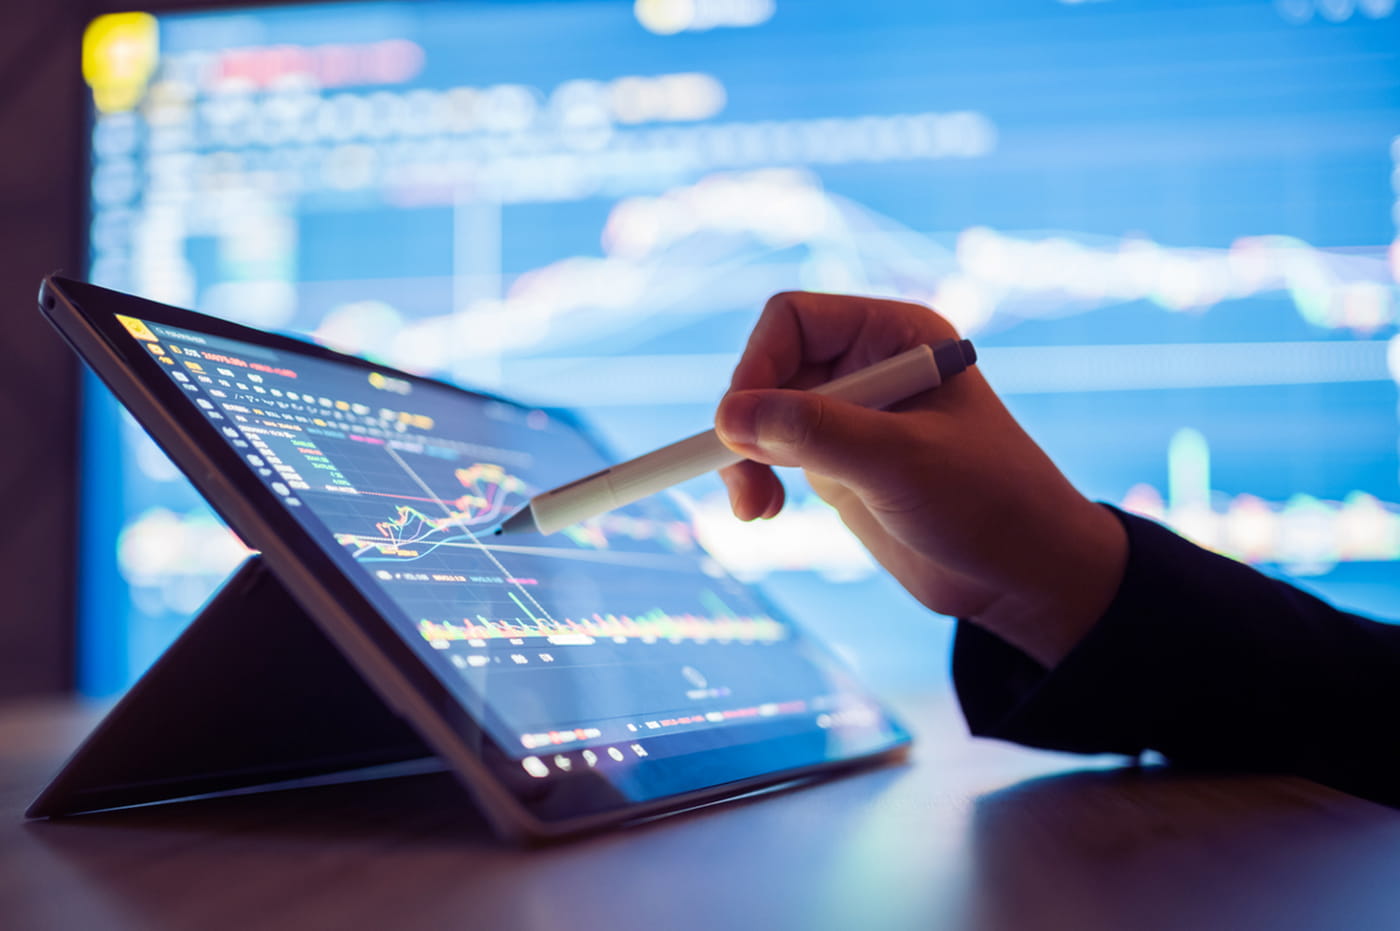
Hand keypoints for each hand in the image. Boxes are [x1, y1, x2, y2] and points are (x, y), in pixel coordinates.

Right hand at [714, 291, 1126, 667]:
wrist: (1023, 576)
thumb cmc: (988, 504)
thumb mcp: (900, 463)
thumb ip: (816, 433)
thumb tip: (729, 416)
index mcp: (896, 336)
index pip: (794, 320)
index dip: (758, 364)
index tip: (739, 425)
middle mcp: (869, 365)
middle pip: (768, 365)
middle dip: (747, 420)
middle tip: (743, 476)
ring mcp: (851, 415)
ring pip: (761, 413)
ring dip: (743, 456)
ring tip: (754, 507)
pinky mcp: (838, 462)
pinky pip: (771, 452)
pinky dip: (755, 477)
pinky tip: (763, 511)